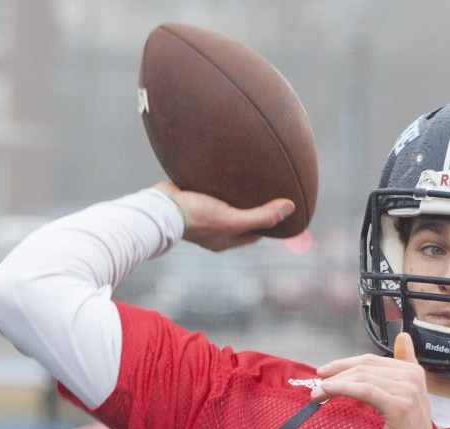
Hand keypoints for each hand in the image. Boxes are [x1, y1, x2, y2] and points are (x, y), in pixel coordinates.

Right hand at [153, 181, 294, 251]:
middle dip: (253, 207)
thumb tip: (291, 208)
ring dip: (234, 193)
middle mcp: (214, 230)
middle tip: (268, 188)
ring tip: (247, 175)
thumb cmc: (196, 217)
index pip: (254, 233)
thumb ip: (261, 216)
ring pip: (224, 204)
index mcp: (225, 240)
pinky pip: (208, 191)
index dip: (269, 223)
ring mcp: (201, 215)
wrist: (158, 208)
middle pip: (240, 218)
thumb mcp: (233, 219)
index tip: (281, 208)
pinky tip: (223, 167)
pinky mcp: (189, 199)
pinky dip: (217, 183)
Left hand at [313, 333, 438, 428]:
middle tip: (316, 383)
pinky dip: (342, 388)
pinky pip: (364, 390)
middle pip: (365, 366)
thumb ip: (404, 366)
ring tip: (317, 394)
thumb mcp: (405, 397)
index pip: (371, 360)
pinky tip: (327, 392)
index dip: (345, 364)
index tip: (325, 372)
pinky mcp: (398, 406)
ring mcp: (407, 391)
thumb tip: (403, 336)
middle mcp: (413, 377)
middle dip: (337, 373)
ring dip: (334, 383)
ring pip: (362, 377)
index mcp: (413, 371)